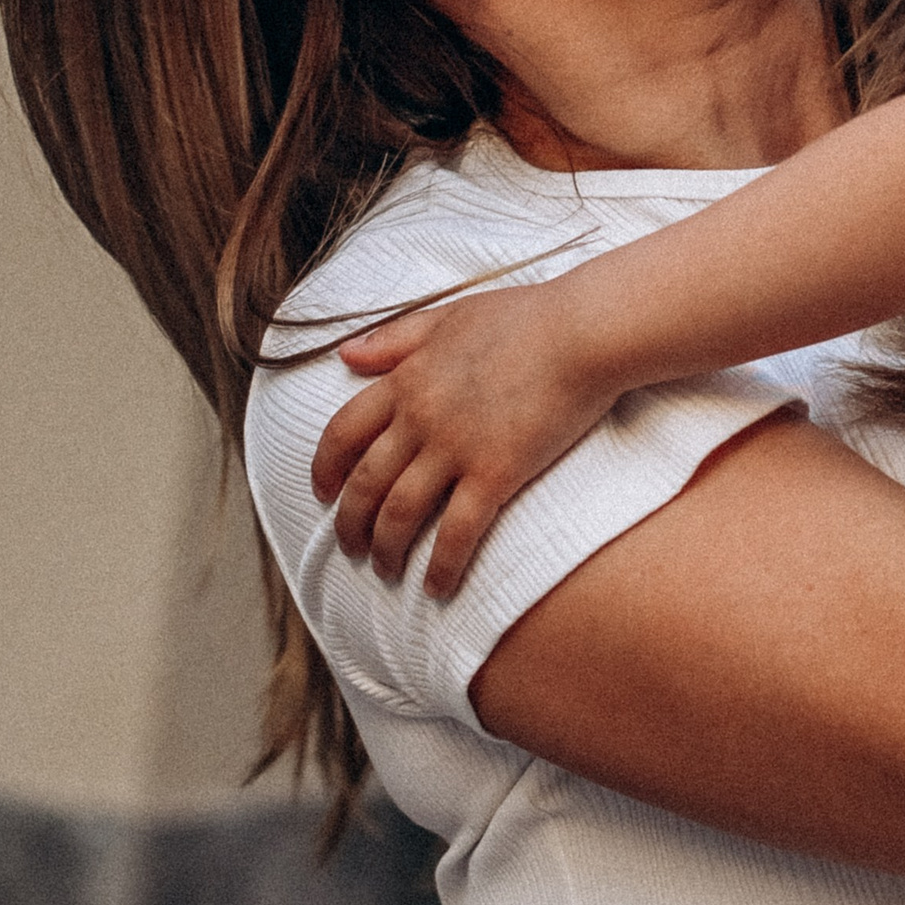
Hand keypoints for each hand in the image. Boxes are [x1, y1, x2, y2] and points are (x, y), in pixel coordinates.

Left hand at [314, 284, 621, 592]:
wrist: (582, 332)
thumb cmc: (525, 318)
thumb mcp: (448, 316)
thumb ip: (395, 338)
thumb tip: (345, 354)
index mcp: (406, 379)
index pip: (343, 432)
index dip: (326, 468)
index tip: (322, 494)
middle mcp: (421, 417)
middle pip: (365, 483)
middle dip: (350, 524)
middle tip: (351, 548)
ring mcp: (456, 447)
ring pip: (400, 513)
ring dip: (387, 550)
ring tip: (387, 572)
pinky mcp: (496, 472)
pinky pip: (457, 532)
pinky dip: (441, 566)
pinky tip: (437, 588)